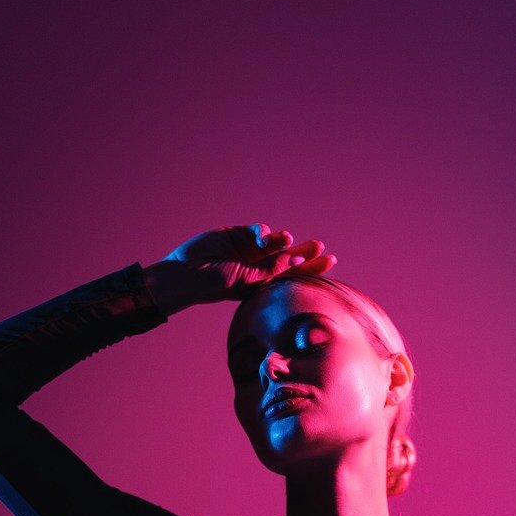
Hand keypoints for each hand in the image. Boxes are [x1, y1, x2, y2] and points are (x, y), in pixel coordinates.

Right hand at [145, 223, 336, 311]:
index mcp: (263, 284)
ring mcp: (249, 250)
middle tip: (320, 247)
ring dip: (283, 241)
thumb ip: (271, 271)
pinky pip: (258, 231)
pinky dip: (263, 232)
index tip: (330, 260)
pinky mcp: (237, 234)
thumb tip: (296, 262)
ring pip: (275, 242)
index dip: (312, 267)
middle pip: (289, 257)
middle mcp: (259, 267)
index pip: (293, 276)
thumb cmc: (214, 284)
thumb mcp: (246, 281)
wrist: (185, 272)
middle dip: (305, 252)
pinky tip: (263, 238)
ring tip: (288, 241)